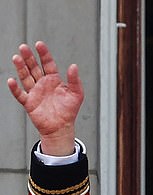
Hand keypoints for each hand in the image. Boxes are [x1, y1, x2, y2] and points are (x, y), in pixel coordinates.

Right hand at [7, 41, 83, 155]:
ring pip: (25, 77)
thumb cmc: (69, 111)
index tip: (39, 44)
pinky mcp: (29, 103)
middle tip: (23, 47)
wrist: (61, 128)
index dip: (44, 54)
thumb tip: (74, 66)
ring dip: (20, 68)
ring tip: (16, 58)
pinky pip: (20, 94)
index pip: (47, 64)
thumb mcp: (77, 94)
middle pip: (34, 68)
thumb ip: (75, 80)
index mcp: (54, 80)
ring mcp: (35, 92)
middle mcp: (43, 84)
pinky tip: (11, 80)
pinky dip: (15, 88)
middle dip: (29, 57)